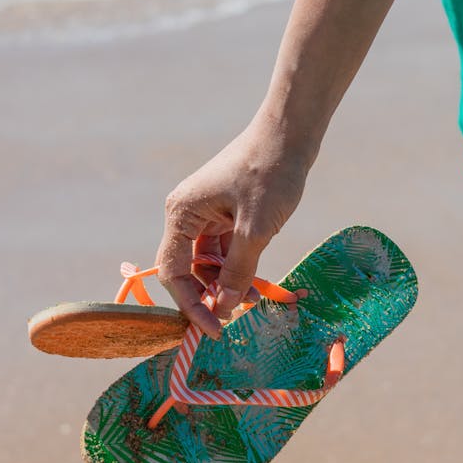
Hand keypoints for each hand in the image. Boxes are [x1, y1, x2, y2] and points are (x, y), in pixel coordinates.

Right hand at [155, 114, 311, 333]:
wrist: (290, 133)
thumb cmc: (270, 174)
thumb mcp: (256, 229)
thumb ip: (239, 270)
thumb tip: (225, 307)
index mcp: (182, 214)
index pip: (172, 272)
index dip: (190, 304)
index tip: (214, 329)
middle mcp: (187, 213)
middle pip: (187, 269)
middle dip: (209, 295)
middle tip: (234, 319)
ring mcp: (207, 212)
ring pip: (208, 261)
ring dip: (226, 284)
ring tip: (253, 301)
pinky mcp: (226, 211)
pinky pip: (225, 249)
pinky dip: (237, 267)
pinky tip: (256, 283)